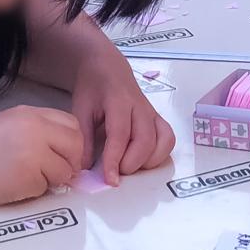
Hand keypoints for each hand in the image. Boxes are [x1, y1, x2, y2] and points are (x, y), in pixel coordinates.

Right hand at [0, 105, 84, 205]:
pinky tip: (13, 185)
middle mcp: (34, 130)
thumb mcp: (7, 125)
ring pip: (65, 171)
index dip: (71, 143)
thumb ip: (38, 131)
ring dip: (51, 180)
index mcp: (29, 114)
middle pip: (76, 146)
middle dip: (70, 162)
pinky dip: (34, 191)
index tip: (63, 155)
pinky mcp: (27, 179)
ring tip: (25, 177)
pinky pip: (46, 189)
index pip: (71, 125)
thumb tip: (66, 151)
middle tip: (55, 172)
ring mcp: (33, 154)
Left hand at [68, 52, 174, 182]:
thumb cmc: (94, 88)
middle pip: (145, 141)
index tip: (109, 180)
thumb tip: (85, 168)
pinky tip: (143, 160)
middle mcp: (141, 107)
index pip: (120, 134)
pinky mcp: (159, 119)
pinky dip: (159, 155)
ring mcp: (153, 113)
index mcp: (119, 100)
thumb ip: (84, 137)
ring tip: (128, 165)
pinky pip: (168, 139)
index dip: (115, 159)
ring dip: (148, 162)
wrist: (108, 69)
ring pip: (163, 142)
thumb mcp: (81, 108)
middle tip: (115, 172)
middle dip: (131, 164)